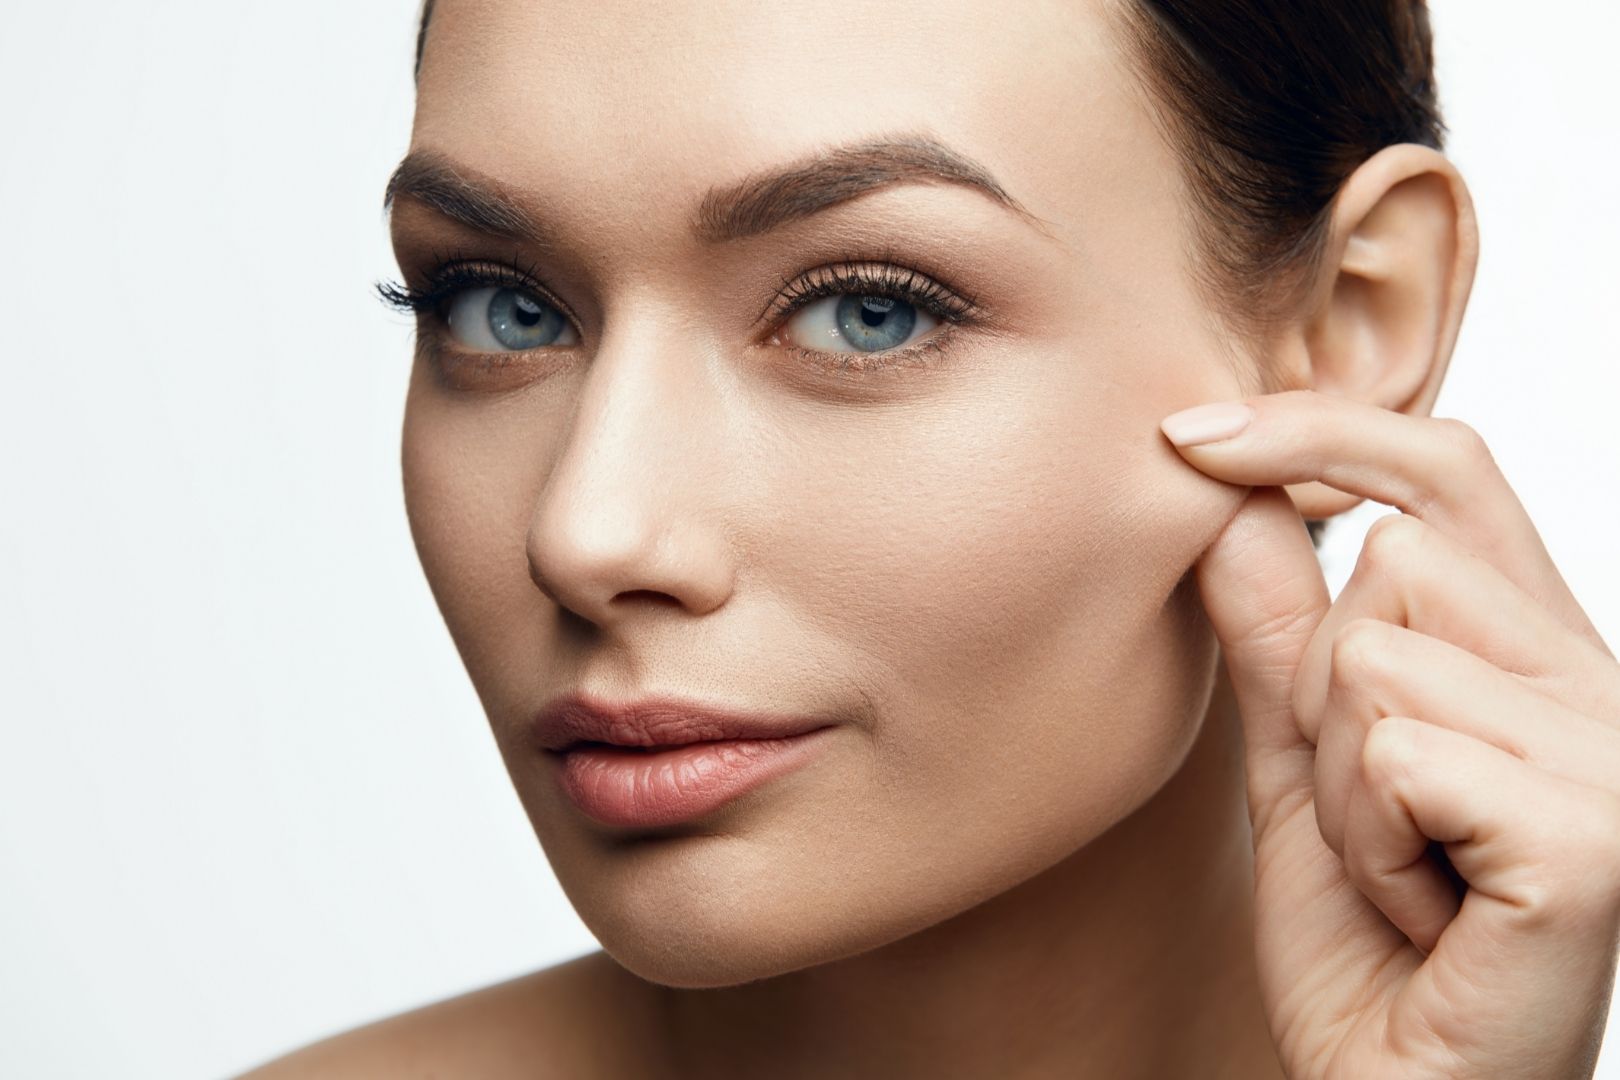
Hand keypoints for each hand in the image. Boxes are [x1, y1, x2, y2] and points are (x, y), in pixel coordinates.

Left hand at [1160, 389, 1619, 1078]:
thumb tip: (1224, 496)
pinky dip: (1366, 842)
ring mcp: (1612, 756)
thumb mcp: (1302, 766)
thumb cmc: (1369, 945)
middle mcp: (1602, 684)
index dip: (1321, 430)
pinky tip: (1422, 911)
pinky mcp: (1591, 835)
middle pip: (1389, 564)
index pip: (1448, 472)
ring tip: (1401, 871)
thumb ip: (1275, 635)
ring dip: (1342, 785)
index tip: (1187, 437)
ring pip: (1377, 659)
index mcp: (1540, 654)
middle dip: (1324, 698)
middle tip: (1376, 817)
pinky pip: (1396, 753)